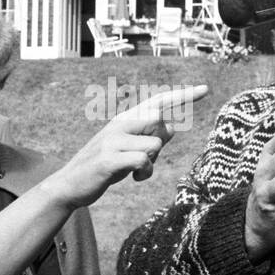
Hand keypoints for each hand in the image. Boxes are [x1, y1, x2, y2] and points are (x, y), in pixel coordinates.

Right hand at [43, 84, 209, 209]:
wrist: (69, 185)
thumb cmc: (104, 167)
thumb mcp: (129, 149)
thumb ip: (150, 137)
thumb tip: (172, 127)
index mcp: (124, 119)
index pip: (158, 101)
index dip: (182, 96)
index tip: (205, 89)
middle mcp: (119, 124)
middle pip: (157, 117)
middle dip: (159, 139)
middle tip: (144, 157)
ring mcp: (112, 140)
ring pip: (154, 144)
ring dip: (151, 162)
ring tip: (135, 171)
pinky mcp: (109, 159)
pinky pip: (143, 161)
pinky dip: (144, 172)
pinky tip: (133, 178)